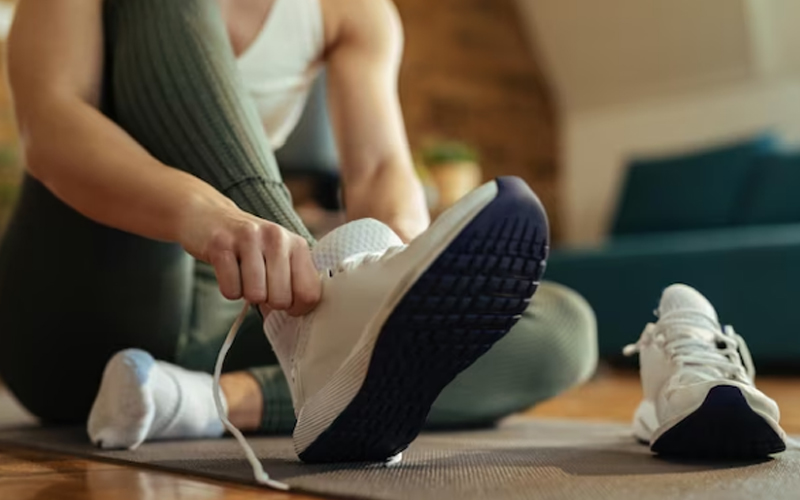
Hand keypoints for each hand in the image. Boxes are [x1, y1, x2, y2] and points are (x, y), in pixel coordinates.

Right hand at [179, 198, 320, 315]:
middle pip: (281, 299)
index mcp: (297, 244)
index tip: (286, 304)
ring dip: (246, 294)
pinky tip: (229, 271)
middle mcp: (277, 238)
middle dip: (268, 302)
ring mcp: (249, 239)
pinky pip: (231, 290)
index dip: (297, 309)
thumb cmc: (249, 246)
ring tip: (244, 276)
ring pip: (256, 295)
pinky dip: (229, 289)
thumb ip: (294, 282)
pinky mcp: (221, 244)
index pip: (309, 293)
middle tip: (260, 285)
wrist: (209, 217)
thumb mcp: (279, 257)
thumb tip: (299, 316)